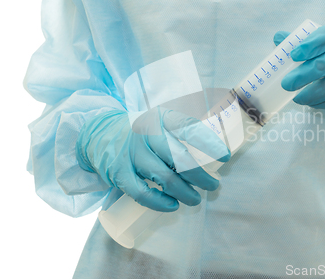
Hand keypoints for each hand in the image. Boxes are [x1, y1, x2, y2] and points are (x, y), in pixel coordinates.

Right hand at [76, 107, 230, 211]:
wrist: (99, 133)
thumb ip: (182, 133)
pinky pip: (142, 192)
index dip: (209, 143)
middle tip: (213, 186)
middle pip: (180, 157)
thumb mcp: (160, 122)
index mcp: (161, 118)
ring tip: (195, 199)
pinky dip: (159, 202)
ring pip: (165, 177)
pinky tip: (172, 206)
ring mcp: (132, 153)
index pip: (189, 127)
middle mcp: (147, 133)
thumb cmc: (141, 131)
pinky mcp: (119, 172)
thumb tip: (213, 157)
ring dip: (185, 192)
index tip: (225, 157)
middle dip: (201, 176)